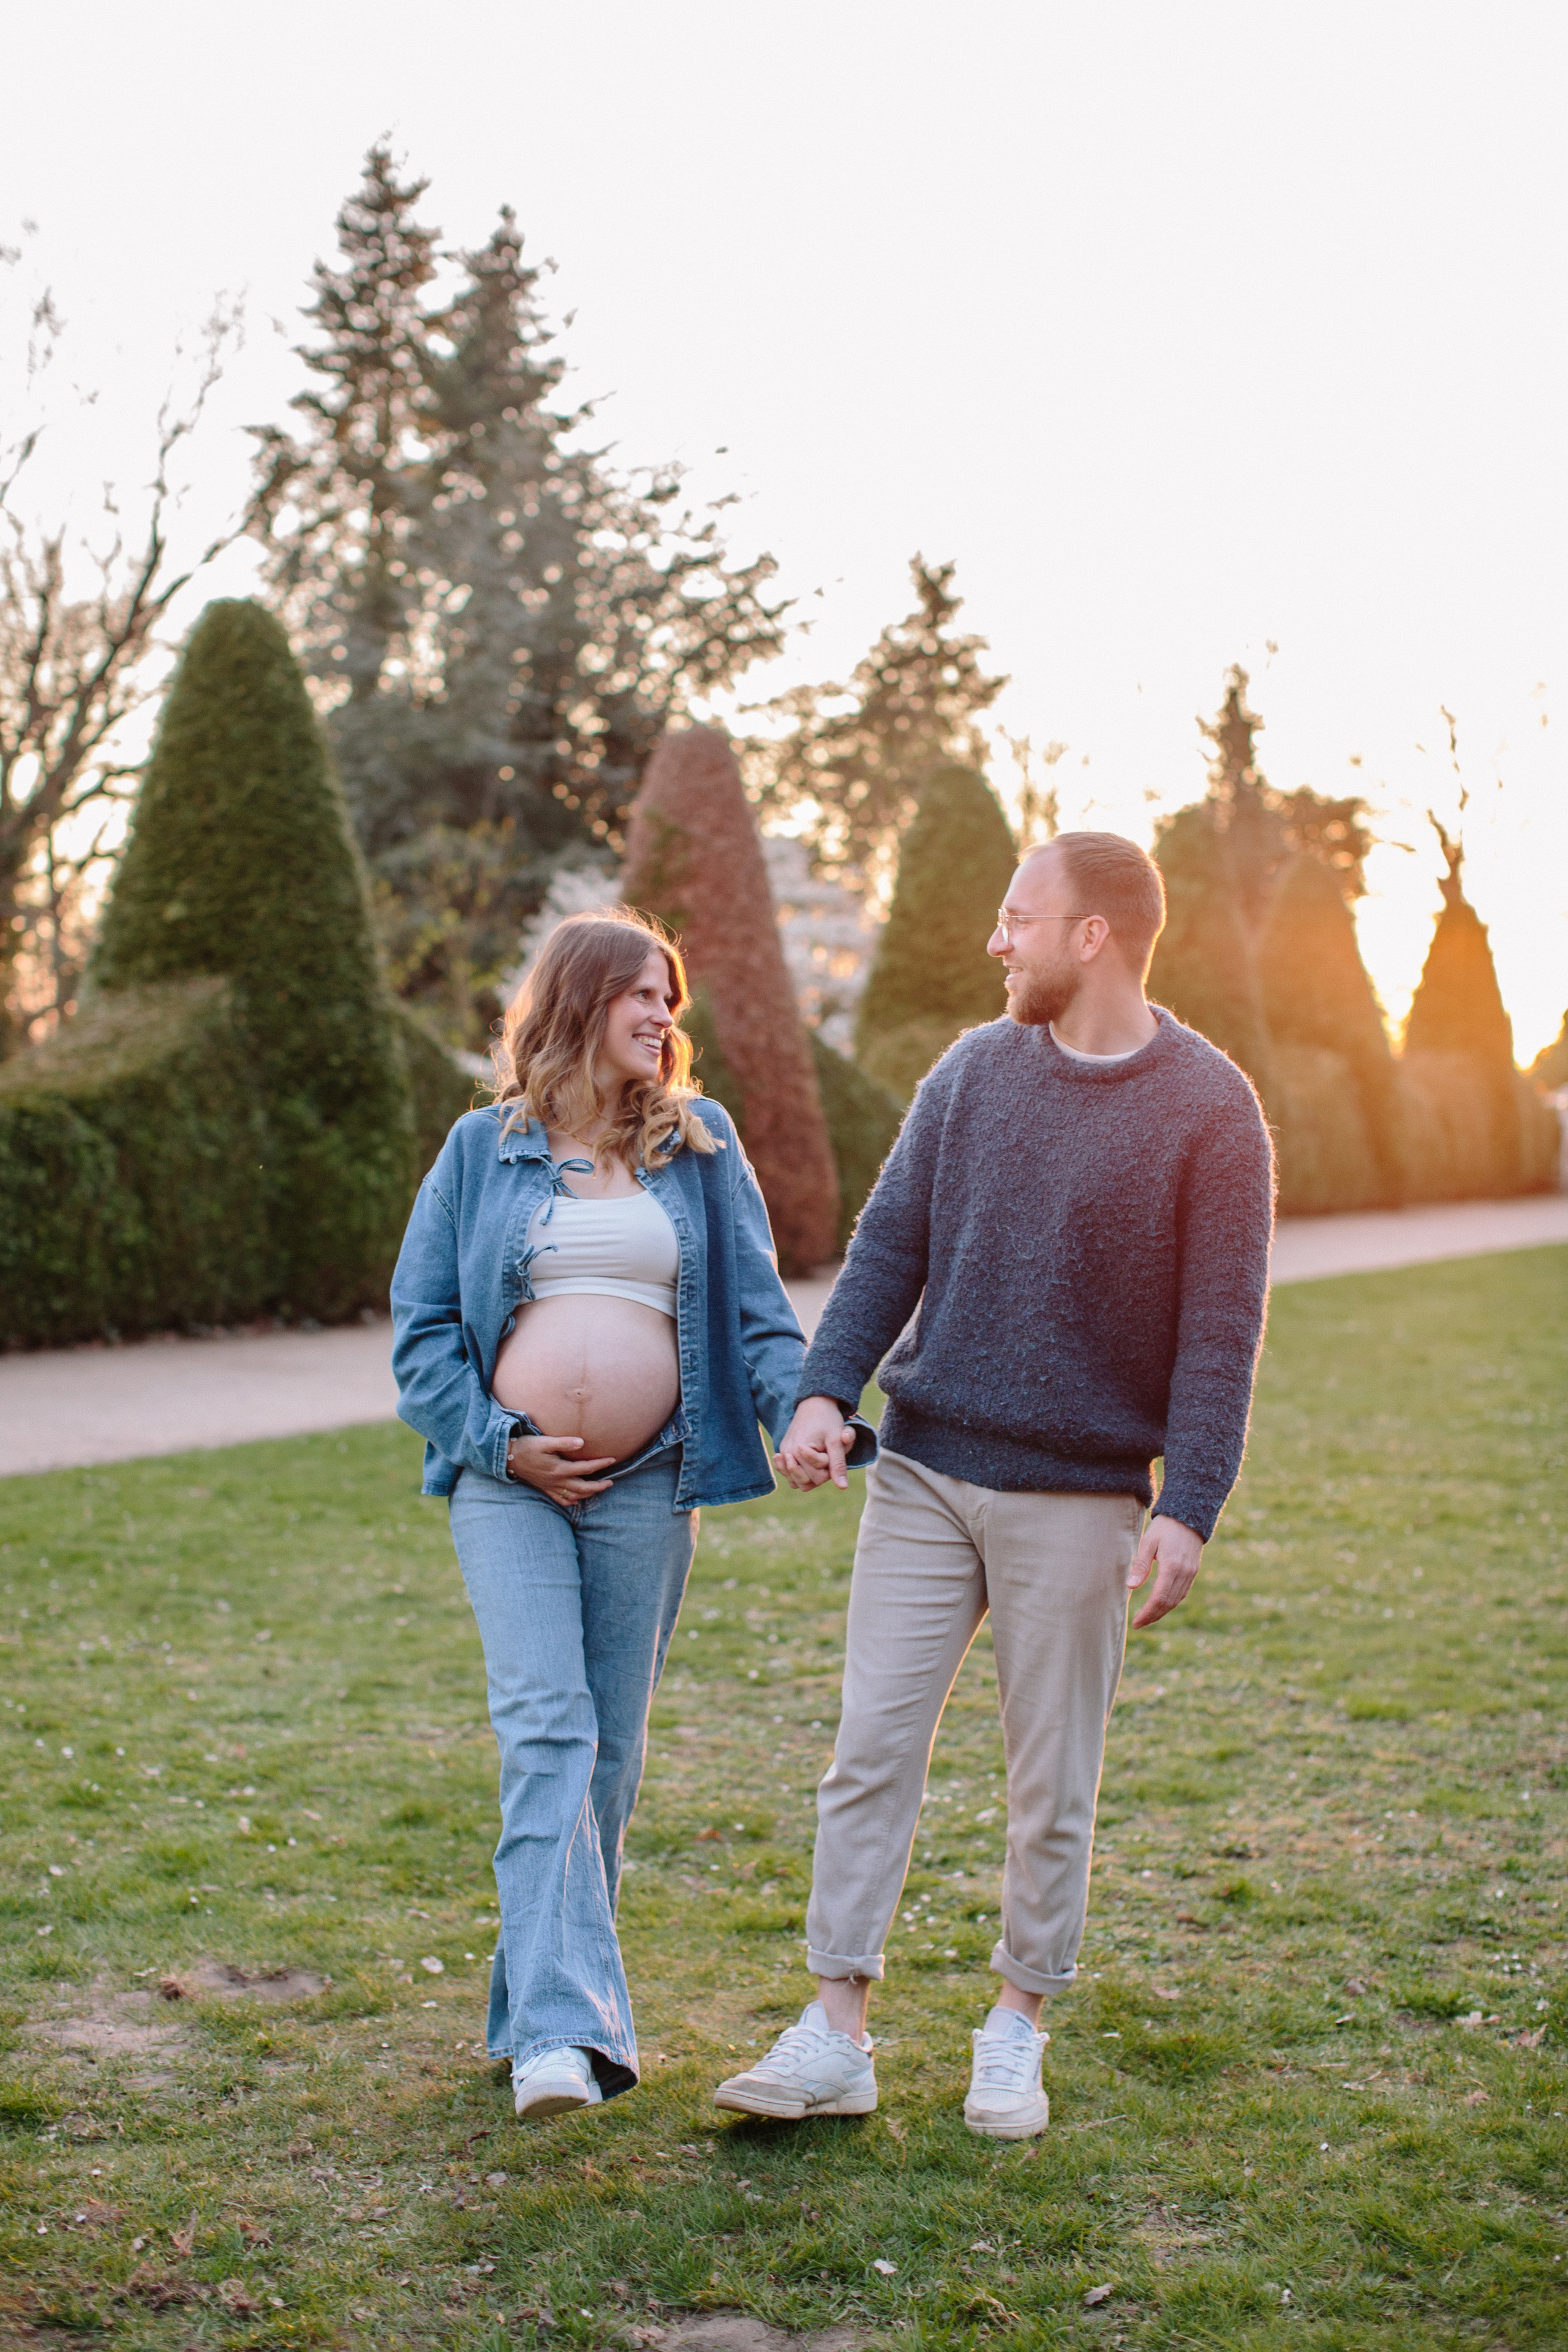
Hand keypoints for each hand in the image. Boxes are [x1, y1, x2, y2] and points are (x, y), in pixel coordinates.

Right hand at [505, 1432, 615, 1501]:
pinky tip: (576, 1501)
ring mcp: (551, 1486)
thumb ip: (564, 1442)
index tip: (612, 1459)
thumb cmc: (527, 1447)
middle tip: (610, 1483)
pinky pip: (560, 1500)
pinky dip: (571, 1502)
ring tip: (598, 1489)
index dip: (600, 1464)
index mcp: (560, 1468)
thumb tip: (581, 1442)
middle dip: (599, 1486)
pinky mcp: (545, 1488)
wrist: (508, 1458)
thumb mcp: (544, 1442)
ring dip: (587, 1494)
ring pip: (574, 1496)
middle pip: (583, 1488)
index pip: (586, 1468)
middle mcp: (557, 1480)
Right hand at [775, 1396, 851, 1490]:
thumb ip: (838, 1464)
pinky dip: (799, 1475)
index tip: (830, 1448)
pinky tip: (807, 1464)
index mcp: (799, 1451)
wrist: (815, 1403)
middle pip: (807, 1483)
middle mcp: (787, 1454)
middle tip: (826, 1454)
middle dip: (821, 1473)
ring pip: (797, 1483)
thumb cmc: (828, 1420)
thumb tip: (842, 1487)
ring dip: (810, 1476)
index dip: (830, 1466)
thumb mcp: (837, 1441)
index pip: (819, 1478)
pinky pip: (790, 1476)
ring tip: (817, 1458)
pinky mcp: (783, 1453)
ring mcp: (783, 1454)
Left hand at [1127, 1512, 1203, 1627]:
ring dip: (1162, 1611)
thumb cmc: (1165, 1527)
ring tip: (1147, 1618)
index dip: (1148, 1613)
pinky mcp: (1193, 1571)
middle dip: (1153, 1616)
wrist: (1189, 1515)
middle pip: (1169, 1603)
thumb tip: (1131, 1586)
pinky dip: (1171, 1602)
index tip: (1136, 1622)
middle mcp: (1184, 1573)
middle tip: (1139, 1624)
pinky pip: (1182, 1592)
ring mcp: (1191, 1573)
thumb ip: (1140, 1565)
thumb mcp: (1149, 1542)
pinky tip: (1161, 1605)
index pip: (1159, 1598)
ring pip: (1177, 1600)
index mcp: (1172, 1566)